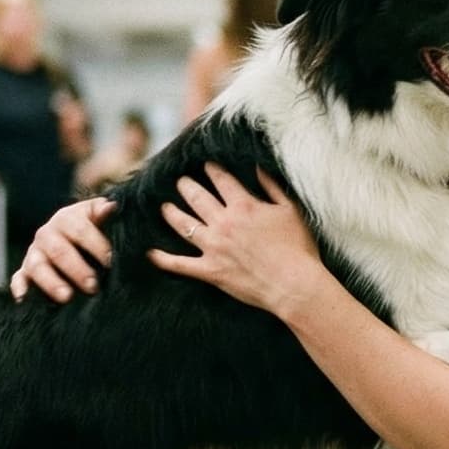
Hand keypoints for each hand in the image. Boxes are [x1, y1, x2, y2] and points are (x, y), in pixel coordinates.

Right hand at [9, 197, 115, 301]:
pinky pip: (18, 278)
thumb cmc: (88, 228)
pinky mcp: (25, 271)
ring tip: (67, 297)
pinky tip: (23, 299)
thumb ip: (103, 213)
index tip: (110, 261)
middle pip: (59, 251)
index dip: (96, 245)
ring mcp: (34, 253)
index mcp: (65, 219)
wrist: (69, 237)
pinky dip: (19, 287)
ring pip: (38, 266)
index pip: (80, 230)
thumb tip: (110, 207)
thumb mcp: (95, 217)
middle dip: (77, 269)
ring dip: (52, 283)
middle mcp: (46, 234)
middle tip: (93, 286)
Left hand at [148, 168, 323, 318]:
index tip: (205, 164)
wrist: (293, 284)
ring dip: (171, 213)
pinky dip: (163, 259)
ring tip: (164, 207)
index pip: (222, 180)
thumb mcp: (290, 210)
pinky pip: (180, 264)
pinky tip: (150, 253)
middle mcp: (224, 223)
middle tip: (180, 181)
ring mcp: (214, 247)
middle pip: (197, 197)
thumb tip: (257, 167)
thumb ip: (272, 186)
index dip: (212, 169)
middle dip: (186, 186)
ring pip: (184, 225)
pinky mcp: (210, 271)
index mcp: (243, 206)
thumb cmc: (298, 248)